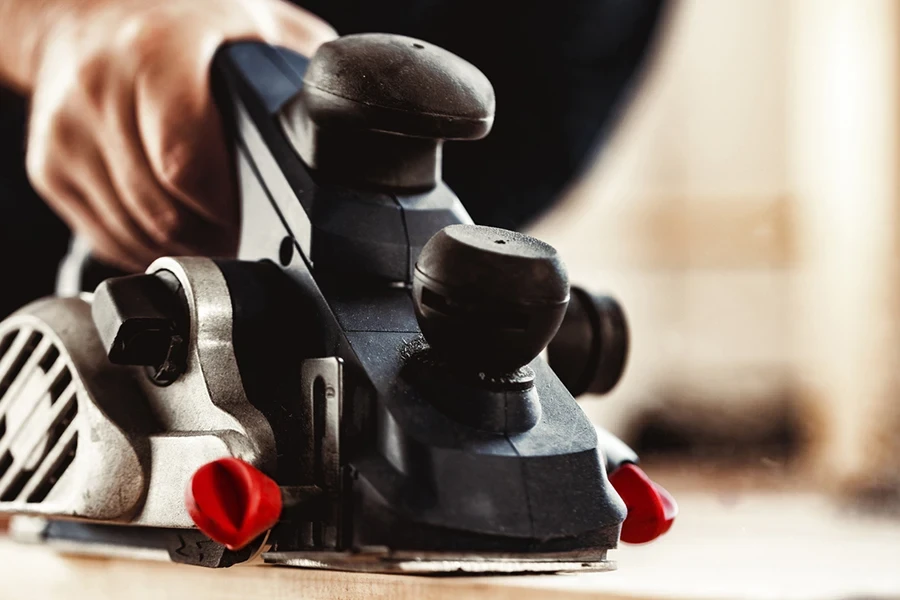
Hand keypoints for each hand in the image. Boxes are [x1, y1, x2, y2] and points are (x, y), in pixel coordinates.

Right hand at [21, 0, 335, 270]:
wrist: (90, 11)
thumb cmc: (184, 20)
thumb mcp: (259, 25)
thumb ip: (302, 73)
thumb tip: (358, 118)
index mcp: (155, 54)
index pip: (186, 164)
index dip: (229, 209)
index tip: (258, 218)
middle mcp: (101, 91)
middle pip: (165, 211)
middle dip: (216, 234)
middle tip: (246, 230)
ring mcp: (67, 134)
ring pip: (138, 233)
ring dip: (186, 247)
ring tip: (215, 225)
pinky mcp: (51, 168)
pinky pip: (110, 237)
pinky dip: (151, 244)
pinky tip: (176, 220)